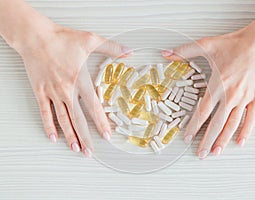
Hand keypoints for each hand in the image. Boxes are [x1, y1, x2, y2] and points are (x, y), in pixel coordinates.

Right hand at [17, 22, 131, 156]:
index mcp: (81, 80)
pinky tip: (53, 137)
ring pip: (63, 120)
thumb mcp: (90, 40)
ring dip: (70, 136)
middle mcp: (67, 90)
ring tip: (76, 148)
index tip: (107, 136)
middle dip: (86, 137)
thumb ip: (112, 48)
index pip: (94, 108)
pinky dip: (49, 126)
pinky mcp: (40, 92)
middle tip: (91, 151)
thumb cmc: (62, 38)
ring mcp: (53, 93)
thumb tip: (129, 51)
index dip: (101, 123)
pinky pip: (45, 113)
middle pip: (78, 119)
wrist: (35, 36)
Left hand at [162, 28, 254, 158]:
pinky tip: (239, 142)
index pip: (202, 112)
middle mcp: (230, 96)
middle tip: (200, 153)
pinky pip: (251, 118)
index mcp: (217, 86)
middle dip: (206, 140)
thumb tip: (166, 53)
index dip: (193, 126)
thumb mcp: (206, 45)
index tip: (187, 137)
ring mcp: (244, 98)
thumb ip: (184, 51)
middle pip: (216, 124)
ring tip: (215, 152)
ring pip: (232, 124)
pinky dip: (246, 131)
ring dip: (223, 140)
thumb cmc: (234, 44)